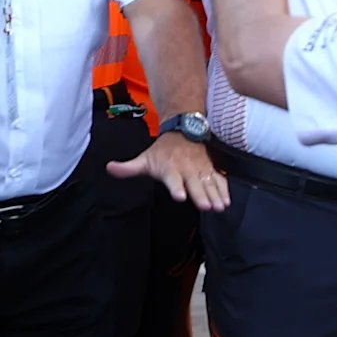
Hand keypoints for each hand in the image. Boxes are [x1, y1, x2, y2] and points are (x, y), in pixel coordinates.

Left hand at [109, 128, 232, 210]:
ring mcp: (200, 169)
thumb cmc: (162, 150)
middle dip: (201, 194)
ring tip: (219, 207)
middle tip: (206, 206)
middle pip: (194, 184)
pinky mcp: (209, 170)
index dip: (176, 187)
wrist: (183, 130)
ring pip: (209, 183)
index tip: (180, 196)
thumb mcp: (144, 158)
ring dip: (215, 195)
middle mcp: (186, 169)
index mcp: (170, 168)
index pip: (172, 179)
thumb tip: (109, 168)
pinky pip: (218, 180)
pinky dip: (224, 189)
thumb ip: (128, 168)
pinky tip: (227, 201)